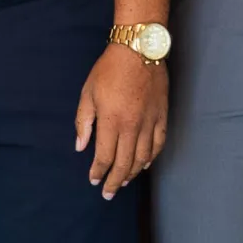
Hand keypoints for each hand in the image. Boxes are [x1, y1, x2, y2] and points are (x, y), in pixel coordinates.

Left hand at [74, 43, 169, 199]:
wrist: (138, 49)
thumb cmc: (109, 69)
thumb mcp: (88, 92)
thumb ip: (83, 122)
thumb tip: (80, 146)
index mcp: (111, 120)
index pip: (104, 156)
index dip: (98, 172)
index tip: (93, 180)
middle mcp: (131, 126)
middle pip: (124, 163)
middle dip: (114, 181)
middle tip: (108, 193)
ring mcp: (149, 122)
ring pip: (142, 158)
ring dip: (132, 173)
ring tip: (124, 182)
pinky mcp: (161, 116)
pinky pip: (158, 144)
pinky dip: (152, 158)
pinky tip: (145, 164)